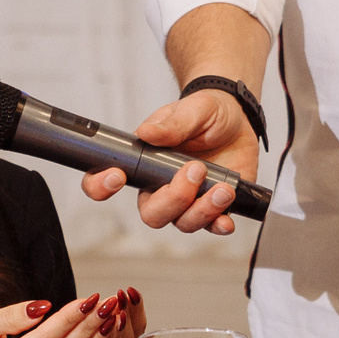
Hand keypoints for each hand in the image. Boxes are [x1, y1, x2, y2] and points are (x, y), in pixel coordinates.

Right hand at [76, 91, 257, 235]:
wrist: (237, 117)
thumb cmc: (204, 112)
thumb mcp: (189, 110)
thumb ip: (171, 124)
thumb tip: (147, 132)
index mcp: (144, 163)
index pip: (106, 182)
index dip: (101, 187)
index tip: (117, 176)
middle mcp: (160, 187)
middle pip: (151, 214)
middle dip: (173, 199)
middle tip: (195, 170)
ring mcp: (187, 200)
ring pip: (182, 223)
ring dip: (202, 210)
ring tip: (222, 188)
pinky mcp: (212, 206)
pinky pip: (210, 226)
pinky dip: (218, 226)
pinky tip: (226, 219)